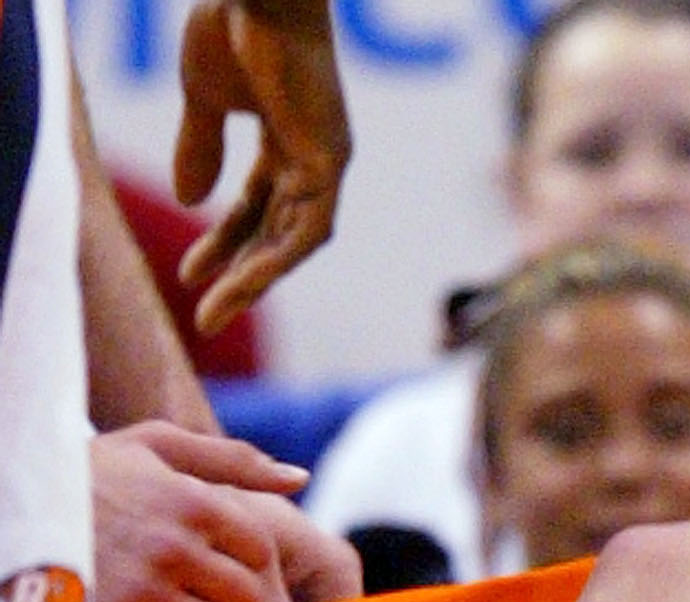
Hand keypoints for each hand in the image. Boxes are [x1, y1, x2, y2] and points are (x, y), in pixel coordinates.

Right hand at [90, 422, 360, 601]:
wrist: (8, 502)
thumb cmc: (90, 470)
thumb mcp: (153, 446)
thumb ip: (230, 459)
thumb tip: (300, 480)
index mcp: (192, 503)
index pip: (261, 550)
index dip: (245, 556)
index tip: (219, 553)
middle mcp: (174, 548)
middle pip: (247, 597)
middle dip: (229, 595)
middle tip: (199, 586)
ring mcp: (145, 592)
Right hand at [173, 0, 349, 336]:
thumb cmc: (233, 28)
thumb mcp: (205, 99)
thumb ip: (200, 148)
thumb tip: (189, 201)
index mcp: (287, 142)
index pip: (257, 208)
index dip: (225, 243)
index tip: (192, 275)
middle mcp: (314, 157)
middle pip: (277, 232)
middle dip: (241, 274)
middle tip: (208, 314)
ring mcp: (326, 161)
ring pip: (296, 241)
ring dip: (257, 279)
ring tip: (218, 311)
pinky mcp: (330, 161)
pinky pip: (310, 227)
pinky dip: (281, 257)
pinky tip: (248, 281)